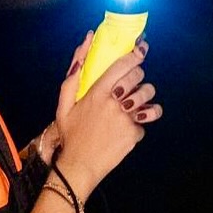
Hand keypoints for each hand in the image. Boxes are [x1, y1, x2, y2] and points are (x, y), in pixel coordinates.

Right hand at [50, 34, 162, 199]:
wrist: (79, 166)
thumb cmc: (70, 134)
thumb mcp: (64, 105)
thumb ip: (72, 76)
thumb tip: (83, 46)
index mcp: (97, 93)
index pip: (121, 66)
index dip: (135, 54)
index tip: (142, 49)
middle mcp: (114, 103)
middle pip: (139, 77)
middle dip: (139, 76)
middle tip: (132, 83)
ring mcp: (126, 118)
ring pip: (148, 97)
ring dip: (144, 98)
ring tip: (133, 105)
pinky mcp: (134, 133)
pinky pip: (145, 121)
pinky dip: (138, 124)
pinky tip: (127, 128)